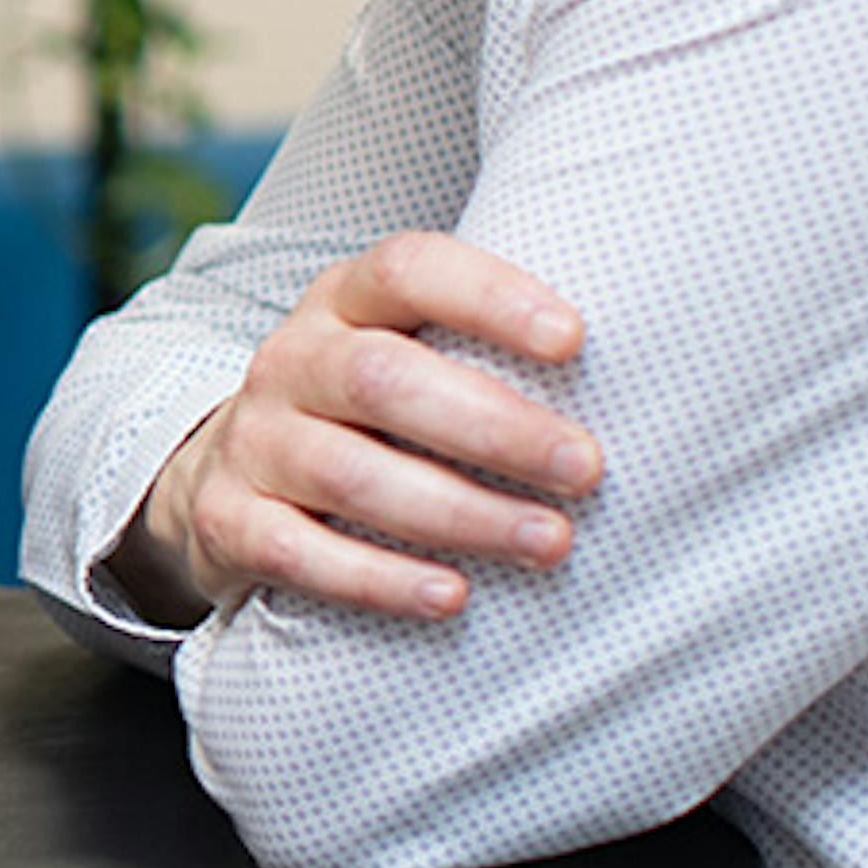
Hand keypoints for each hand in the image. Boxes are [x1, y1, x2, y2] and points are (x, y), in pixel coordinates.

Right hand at [112, 233, 597, 626]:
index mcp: (343, 300)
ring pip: (352, 473)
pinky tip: (453, 597)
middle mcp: (291, 359)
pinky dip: (379, 579)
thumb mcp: (402, 351)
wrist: (224, 474)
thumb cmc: (366, 412)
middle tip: (586, 468)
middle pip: (384, 379)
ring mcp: (254, 439)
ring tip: (550, 543)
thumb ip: (480, 350)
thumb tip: (643, 374)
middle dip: (495, 427)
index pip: (409, 269)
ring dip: (460, 513)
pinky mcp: (228, 519)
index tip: (574, 339)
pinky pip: (300, 553)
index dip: (488, 297)